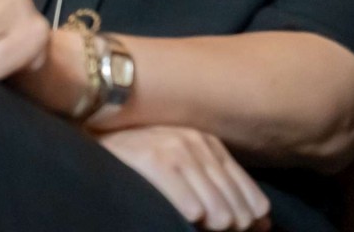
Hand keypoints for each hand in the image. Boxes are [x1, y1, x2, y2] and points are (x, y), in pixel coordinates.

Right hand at [99, 126, 270, 229]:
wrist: (89, 132)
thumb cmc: (137, 158)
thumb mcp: (184, 165)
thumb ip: (221, 189)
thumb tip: (265, 224)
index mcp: (210, 143)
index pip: (251, 196)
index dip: (249, 221)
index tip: (234, 230)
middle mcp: (197, 143)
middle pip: (238, 209)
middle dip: (229, 227)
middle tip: (205, 226)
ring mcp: (176, 149)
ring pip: (219, 213)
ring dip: (208, 225)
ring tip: (190, 219)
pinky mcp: (154, 160)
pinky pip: (192, 208)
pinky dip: (189, 218)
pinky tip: (179, 215)